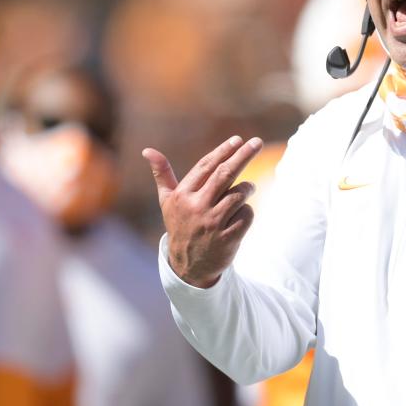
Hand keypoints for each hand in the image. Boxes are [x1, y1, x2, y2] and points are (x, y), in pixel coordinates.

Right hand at [143, 136, 262, 287]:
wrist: (189, 265)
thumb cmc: (181, 224)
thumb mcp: (168, 201)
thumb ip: (162, 174)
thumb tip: (147, 150)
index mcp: (183, 195)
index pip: (206, 166)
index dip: (223, 151)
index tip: (238, 139)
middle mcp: (197, 207)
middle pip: (225, 174)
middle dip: (243, 155)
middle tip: (257, 142)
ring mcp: (213, 223)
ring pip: (239, 194)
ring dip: (248, 187)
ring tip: (249, 187)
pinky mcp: (228, 237)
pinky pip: (247, 214)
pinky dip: (247, 210)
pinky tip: (241, 213)